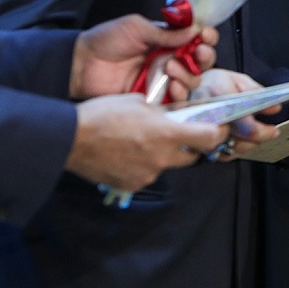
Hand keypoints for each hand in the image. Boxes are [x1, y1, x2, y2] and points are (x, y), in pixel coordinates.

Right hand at [64, 93, 227, 190]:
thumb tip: (173, 117)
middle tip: (176, 135)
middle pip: (191, 156)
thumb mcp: (139, 102)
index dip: (217, 133)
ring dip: (162, 155)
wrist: (72, 139)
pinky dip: (143, 166)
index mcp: (168, 134)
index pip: (210, 138)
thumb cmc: (104, 114)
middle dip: (188, 146)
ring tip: (141, 142)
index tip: (216, 128)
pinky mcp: (132, 185)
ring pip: (166, 166)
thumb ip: (162, 113)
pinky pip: (147, 175)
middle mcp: (162, 158)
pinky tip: (127, 154)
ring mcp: (148, 174)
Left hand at [70, 15, 219, 100]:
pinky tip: (172, 87)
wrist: (82, 65)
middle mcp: (170, 60)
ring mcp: (163, 80)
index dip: (206, 37)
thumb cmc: (106, 41)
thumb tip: (194, 30)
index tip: (205, 36)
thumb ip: (165, 32)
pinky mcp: (156, 99)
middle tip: (197, 53)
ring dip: (189, 74)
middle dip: (205, 57)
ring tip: (170, 68)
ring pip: (193, 81)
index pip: (196, 39)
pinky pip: (178, 100)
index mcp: (167, 40)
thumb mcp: (136, 28)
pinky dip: (180, 93)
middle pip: (201, 62)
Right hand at [193, 70, 280, 151]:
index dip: (261, 129)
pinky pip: (221, 155)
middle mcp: (208, 113)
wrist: (186, 91)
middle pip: (239, 136)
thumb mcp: (237, 79)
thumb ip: (257, 93)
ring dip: (248, 145)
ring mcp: (201, 131)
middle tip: (270, 133)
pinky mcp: (197, 143)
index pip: (243, 119)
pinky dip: (235, 151)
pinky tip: (241, 141)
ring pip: (231, 148)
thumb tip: (274, 108)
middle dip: (259, 138)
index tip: (273, 130)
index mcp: (218, 91)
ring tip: (256, 136)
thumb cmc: (212, 84)